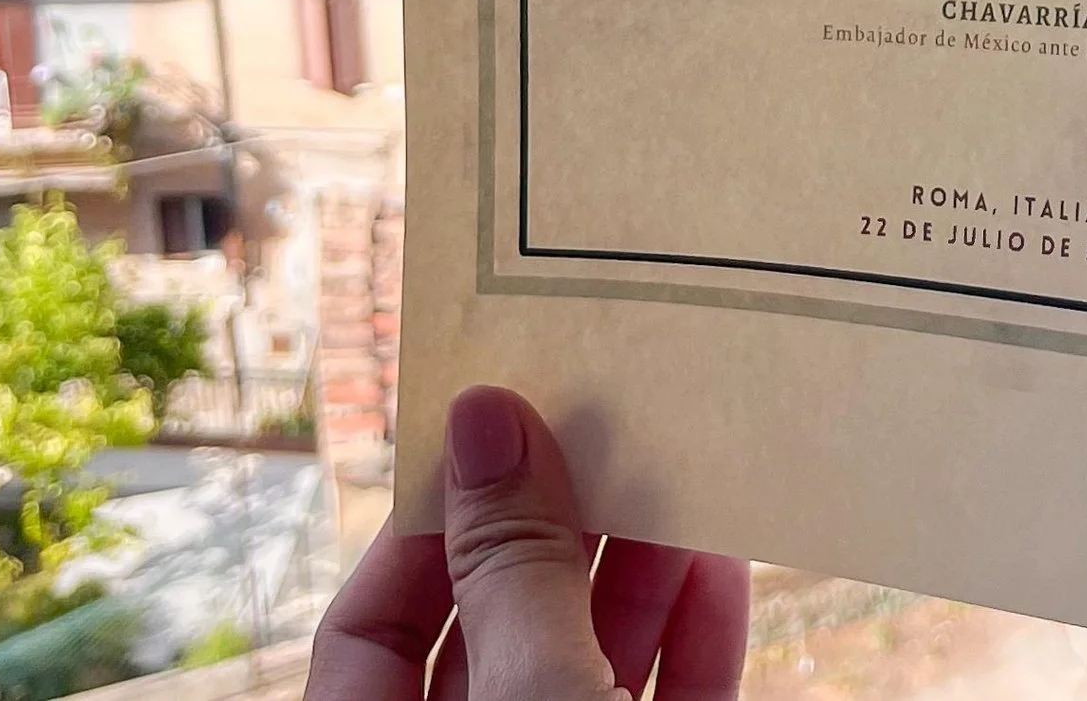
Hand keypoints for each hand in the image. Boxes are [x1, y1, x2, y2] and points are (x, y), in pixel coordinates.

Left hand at [307, 388, 749, 700]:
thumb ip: (514, 563)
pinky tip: (718, 567)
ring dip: (637, 573)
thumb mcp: (533, 690)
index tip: (493, 426)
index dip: (428, 525)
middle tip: (599, 424)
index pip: (367, 632)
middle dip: (553, 529)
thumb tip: (481, 414)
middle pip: (492, 631)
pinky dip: (691, 638)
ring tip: (676, 471)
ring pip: (584, 663)